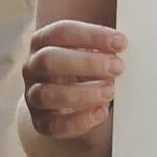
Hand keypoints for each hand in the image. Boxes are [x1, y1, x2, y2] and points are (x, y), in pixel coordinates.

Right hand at [23, 19, 126, 137]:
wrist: (69, 102)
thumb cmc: (85, 69)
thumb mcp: (90, 51)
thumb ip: (103, 44)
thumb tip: (123, 40)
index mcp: (43, 42)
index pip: (62, 32)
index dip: (91, 35)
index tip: (120, 42)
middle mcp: (33, 67)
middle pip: (49, 60)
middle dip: (86, 63)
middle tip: (117, 67)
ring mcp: (33, 96)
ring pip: (47, 94)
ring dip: (82, 93)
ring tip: (110, 92)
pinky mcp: (40, 122)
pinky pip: (54, 125)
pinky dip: (79, 121)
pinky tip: (101, 113)